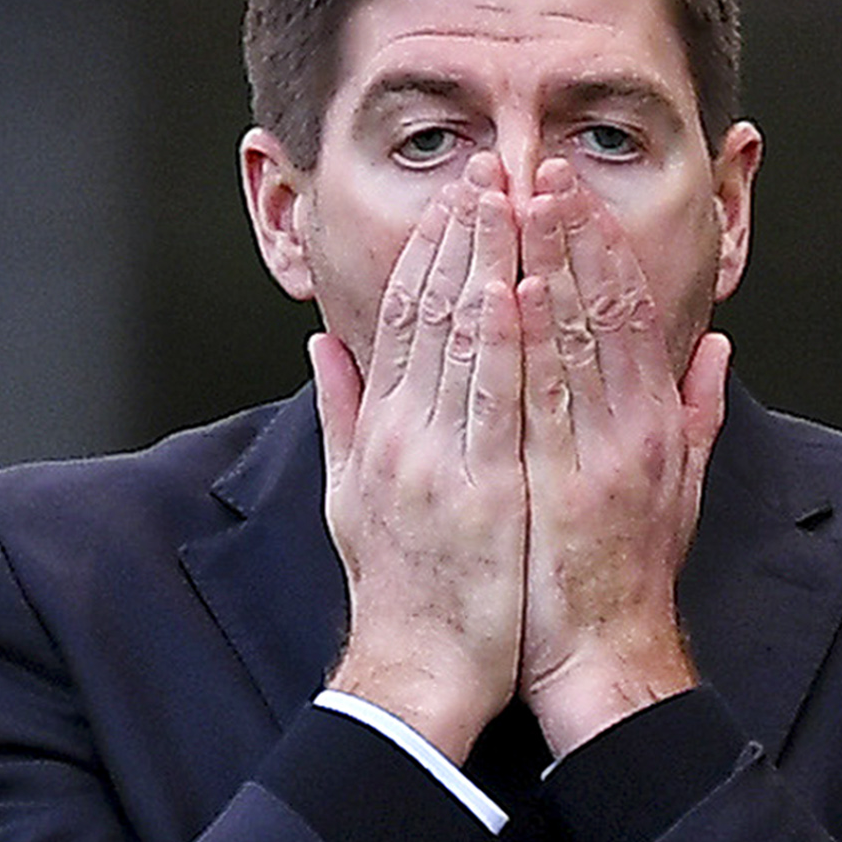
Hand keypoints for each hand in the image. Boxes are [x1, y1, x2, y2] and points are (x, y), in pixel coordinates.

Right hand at [315, 155, 528, 760]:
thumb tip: (323, 349)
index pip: (402, 317)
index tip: (458, 196)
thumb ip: (341, 418)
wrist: (416, 676)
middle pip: (433, 311)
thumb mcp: (349, 498)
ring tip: (513, 197)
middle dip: (464, 233)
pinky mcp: (480, 491)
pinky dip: (504, 338)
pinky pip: (494, 399)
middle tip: (493, 165)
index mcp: (380, 431)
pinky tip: (518, 284)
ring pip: (464, 340)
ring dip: (490, 261)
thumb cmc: (399, 594)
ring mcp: (441, 460)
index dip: (430, 250)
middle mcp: (404, 434)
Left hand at [512, 157, 726, 754]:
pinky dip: (533, 340)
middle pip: (602, 312)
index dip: (602, 249)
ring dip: (547, 265)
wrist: (605, 664)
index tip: (570, 194)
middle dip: (570, 236)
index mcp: (654, 427)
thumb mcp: (680, 493)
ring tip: (520, 201)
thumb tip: (720, 353)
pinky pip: (546, 399)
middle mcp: (632, 433)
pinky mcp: (564, 491)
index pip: (631, 314)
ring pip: (574, 341)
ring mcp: (598, 459)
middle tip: (540, 167)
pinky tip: (514, 287)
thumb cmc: (627, 582)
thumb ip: (697, 417)